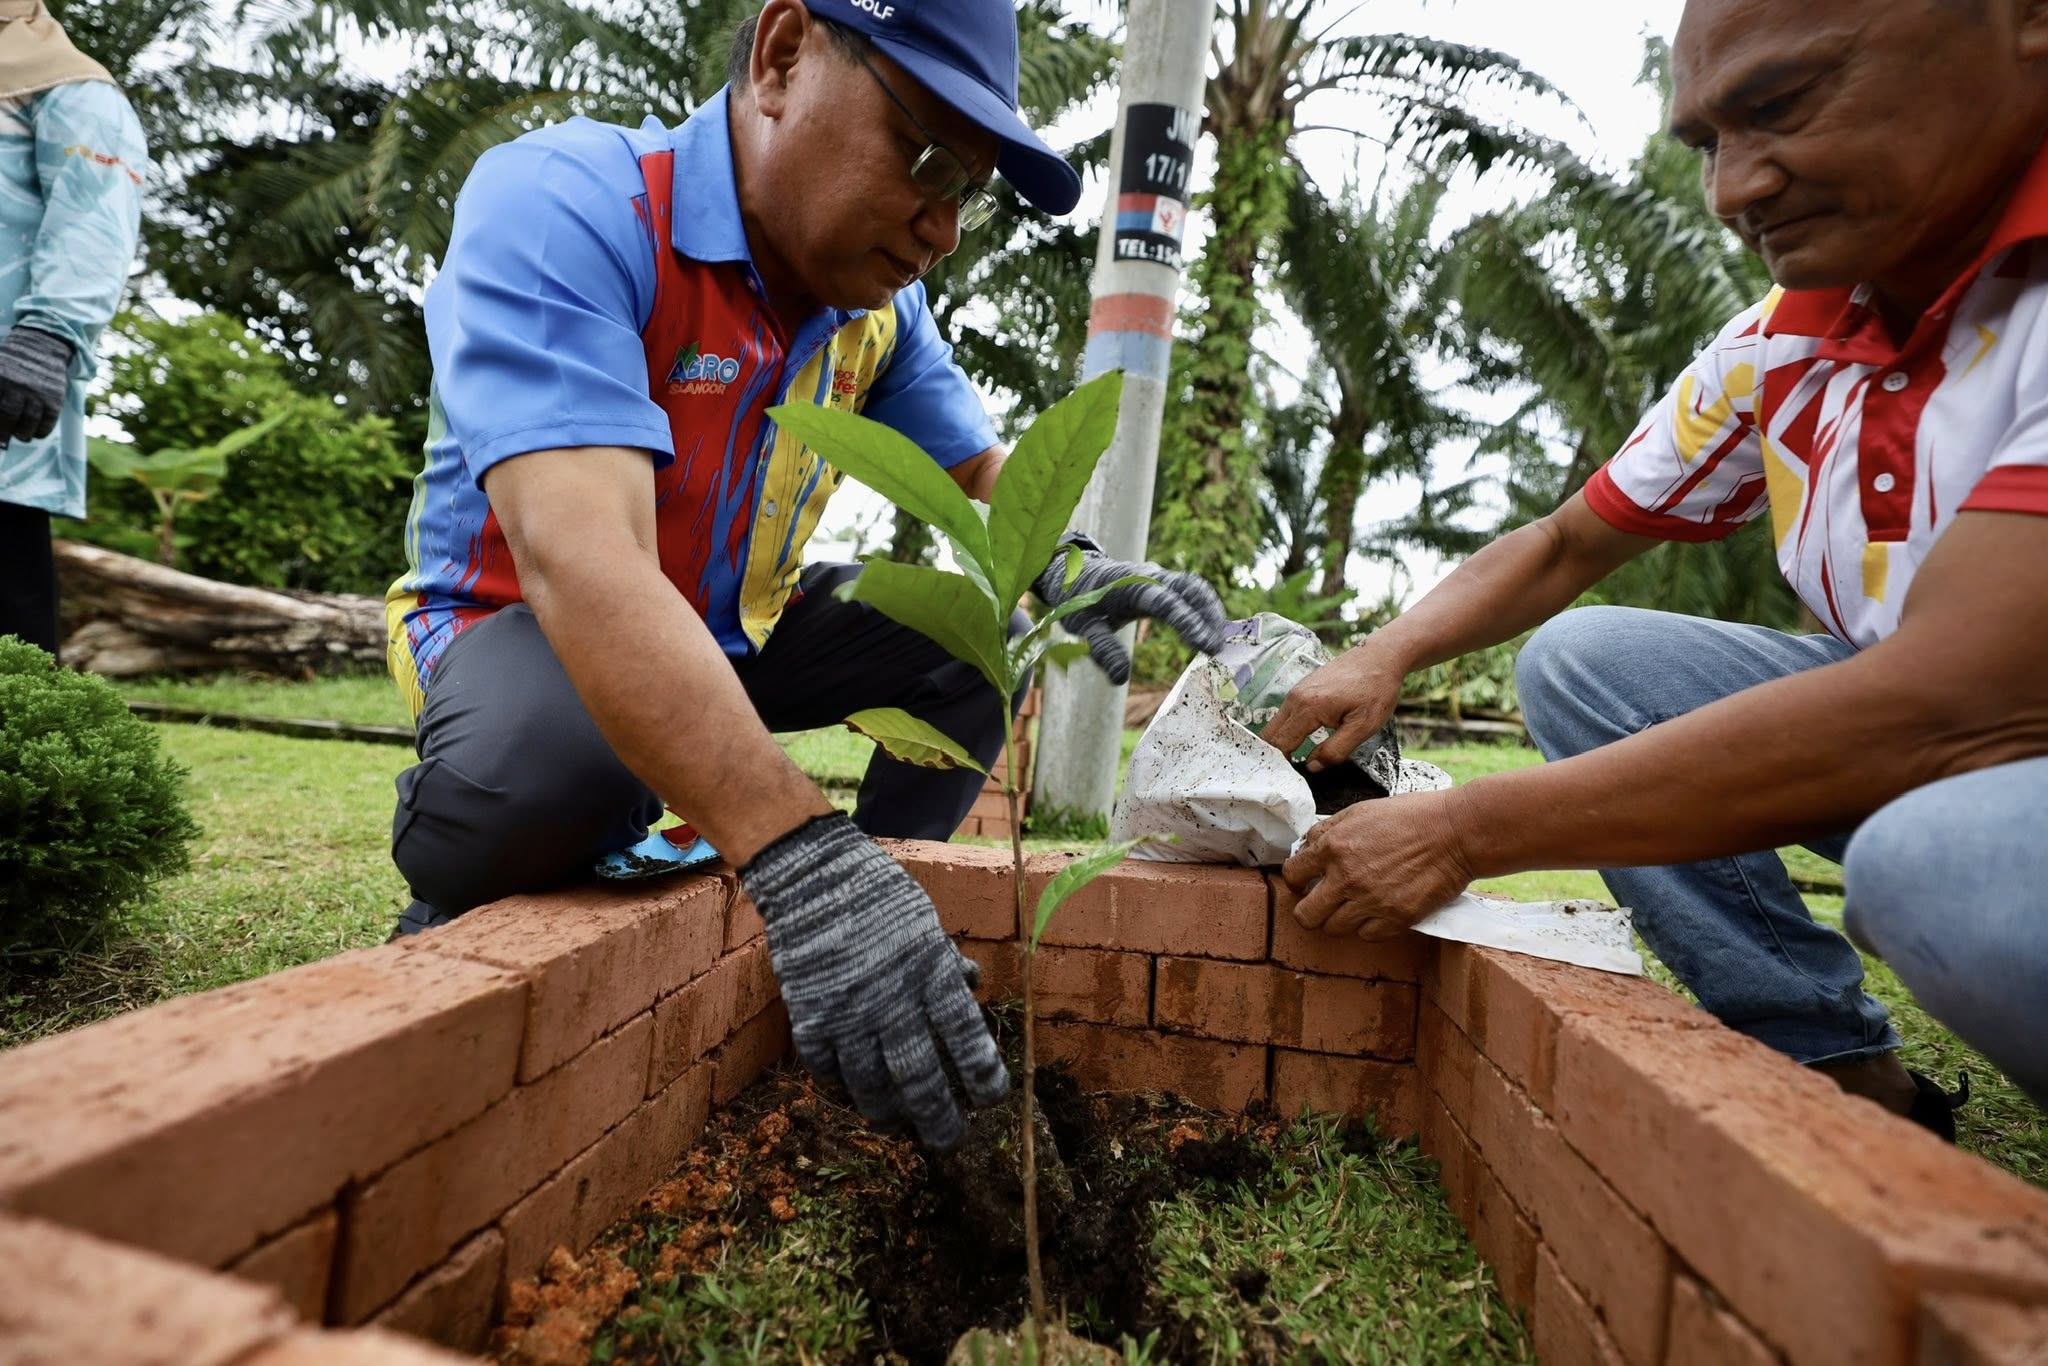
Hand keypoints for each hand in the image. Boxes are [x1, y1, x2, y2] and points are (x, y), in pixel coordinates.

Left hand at [0, 328, 71, 443]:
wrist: (41, 347)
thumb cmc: (12, 363)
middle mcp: (17, 385)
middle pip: (8, 416)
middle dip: (4, 432)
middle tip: (3, 440)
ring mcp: (37, 392)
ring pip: (29, 422)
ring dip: (23, 434)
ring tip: (21, 436)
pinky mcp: (54, 398)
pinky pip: (48, 421)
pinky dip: (41, 431)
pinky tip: (36, 433)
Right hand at [739, 812, 1006, 1148]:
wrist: (812, 874)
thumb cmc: (878, 895)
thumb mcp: (927, 924)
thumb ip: (946, 964)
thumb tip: (971, 990)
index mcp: (930, 973)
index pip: (966, 1038)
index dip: (983, 1077)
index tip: (993, 1099)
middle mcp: (892, 1001)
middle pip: (920, 1078)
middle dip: (939, 1118)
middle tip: (949, 1140)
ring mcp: (848, 1014)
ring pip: (870, 1086)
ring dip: (888, 1112)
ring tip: (898, 1122)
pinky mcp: (810, 1016)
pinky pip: (826, 1069)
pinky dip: (840, 1085)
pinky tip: (851, 1090)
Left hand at [1032, 533, 1226, 684]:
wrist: (1074, 571)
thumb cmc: (1075, 600)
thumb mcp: (1080, 626)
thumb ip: (1101, 649)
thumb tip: (1121, 678)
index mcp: (1130, 585)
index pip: (1166, 602)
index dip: (1188, 623)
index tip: (1207, 646)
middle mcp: (1150, 575)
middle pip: (1189, 590)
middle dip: (1208, 618)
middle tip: (1218, 650)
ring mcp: (1159, 576)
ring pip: (1194, 587)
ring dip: (1210, 612)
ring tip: (1219, 643)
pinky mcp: (1163, 582)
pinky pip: (1191, 590)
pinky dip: (1205, 607)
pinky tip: (1212, 630)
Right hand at [1262, 636, 1410, 770]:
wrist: (1381, 656)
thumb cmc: (1376, 690)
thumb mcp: (1363, 726)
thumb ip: (1336, 750)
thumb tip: (1312, 767)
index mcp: (1308, 708)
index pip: (1281, 744)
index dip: (1280, 766)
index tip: (1284, 784)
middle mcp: (1295, 698)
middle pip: (1270, 735)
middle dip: (1273, 757)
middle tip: (1283, 779)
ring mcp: (1297, 691)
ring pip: (1276, 725)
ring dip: (1280, 745)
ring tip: (1290, 766)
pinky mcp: (1302, 689)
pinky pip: (1286, 716)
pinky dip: (1287, 732)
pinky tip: (1298, 745)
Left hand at [1281, 789, 1476, 938]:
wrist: (1455, 831)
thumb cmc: (1411, 816)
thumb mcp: (1360, 811)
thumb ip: (1328, 831)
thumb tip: (1306, 848)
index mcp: (1334, 847)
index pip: (1292, 874)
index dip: (1295, 880)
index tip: (1304, 882)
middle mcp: (1347, 877)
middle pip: (1306, 915)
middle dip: (1309, 911)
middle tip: (1322, 904)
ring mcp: (1371, 901)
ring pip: (1334, 929)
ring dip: (1340, 919)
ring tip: (1353, 907)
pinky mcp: (1396, 918)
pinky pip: (1367, 936)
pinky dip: (1368, 927)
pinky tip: (1376, 912)